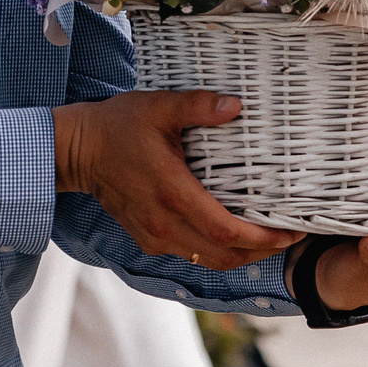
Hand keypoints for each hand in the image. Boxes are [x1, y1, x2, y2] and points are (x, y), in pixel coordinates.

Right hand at [55, 90, 301, 268]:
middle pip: (224, 256)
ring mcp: (155, 236)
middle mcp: (164, 223)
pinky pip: (192, 255)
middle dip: (261, 252)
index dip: (262, 238)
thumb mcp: (159, 107)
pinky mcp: (148, 239)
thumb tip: (236, 105)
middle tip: (289, 236)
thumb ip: (198, 106)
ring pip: (209, 260)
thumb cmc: (117, 126)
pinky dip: (218, 251)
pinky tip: (232, 235)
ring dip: (241, 256)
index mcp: (172, 193)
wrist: (77, 152)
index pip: (226, 231)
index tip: (290, 231)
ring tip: (267, 238)